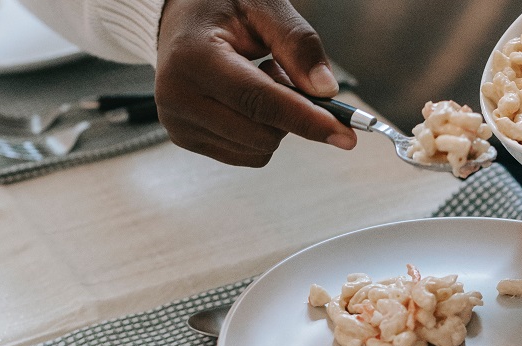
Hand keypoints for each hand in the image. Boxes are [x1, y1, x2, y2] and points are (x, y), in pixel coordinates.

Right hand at [155, 0, 356, 166]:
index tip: (344, 133)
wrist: (180, 19)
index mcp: (193, 59)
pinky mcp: (186, 139)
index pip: (259, 102)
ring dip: (272, 122)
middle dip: (289, 112)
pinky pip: (246, 155)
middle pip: (262, 132)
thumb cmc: (220, 7)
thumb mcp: (264, 9)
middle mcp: (177, 96)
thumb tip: (325, 91)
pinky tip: (243, 102)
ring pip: (258, 149)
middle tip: (277, 70)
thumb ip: (298, 45)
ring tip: (254, 80)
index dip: (306, 119)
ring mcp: (178, 123)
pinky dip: (258, 133)